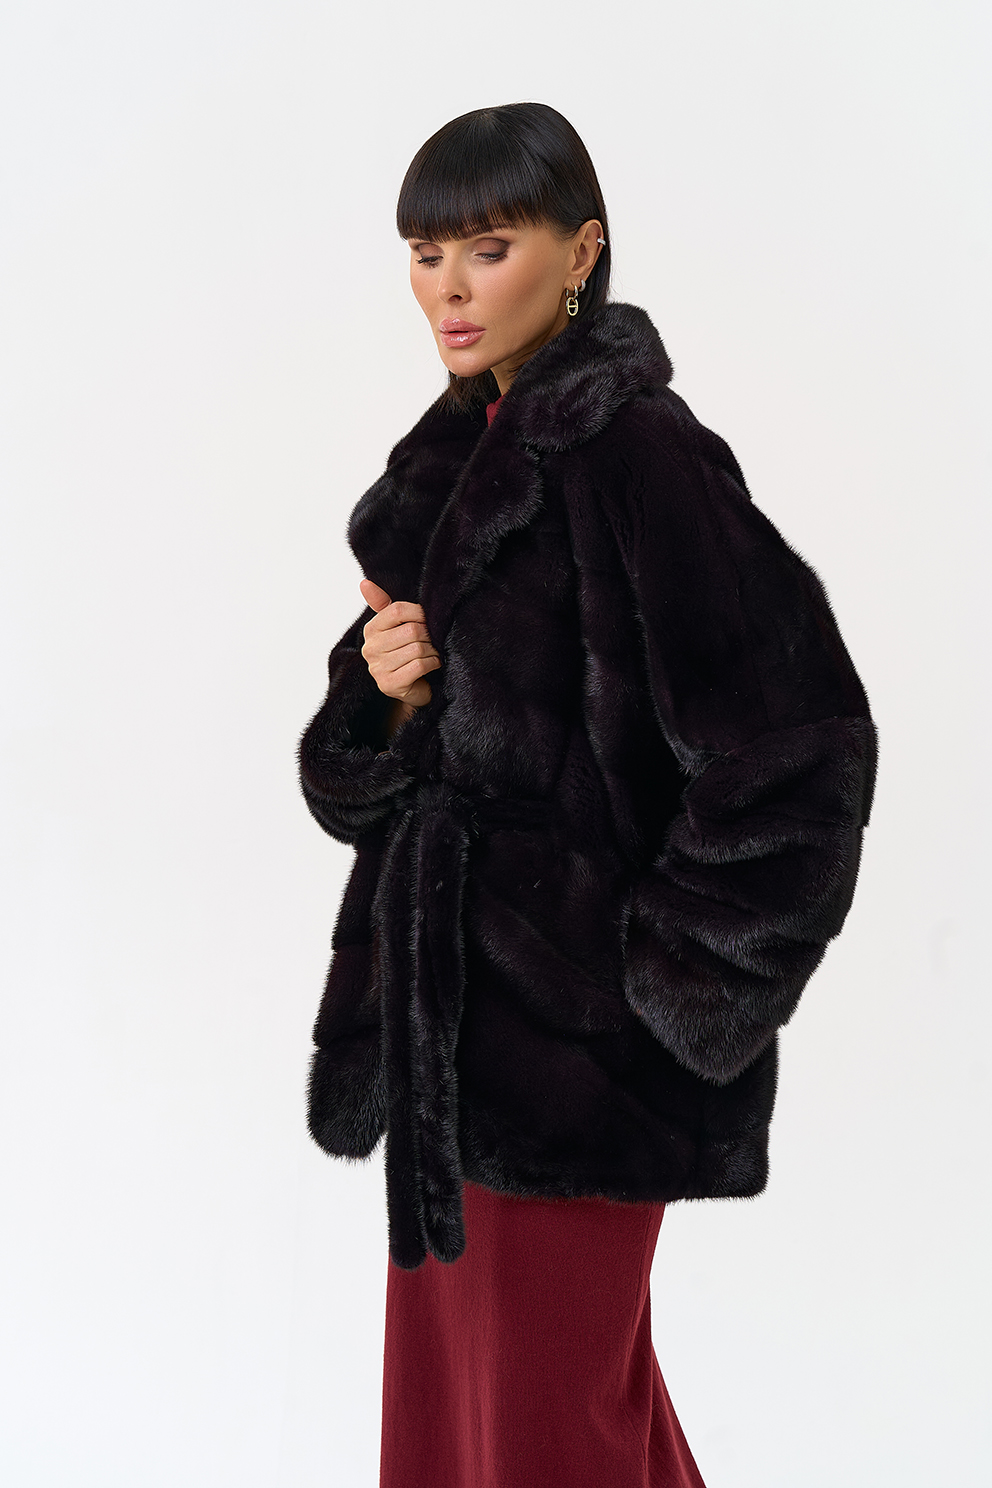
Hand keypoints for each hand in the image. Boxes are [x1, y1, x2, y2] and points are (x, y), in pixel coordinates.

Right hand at [359, 577, 440, 710]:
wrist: (412, 687)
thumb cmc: (406, 651)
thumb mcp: (396, 626)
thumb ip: (383, 604)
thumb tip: (364, 583)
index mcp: (371, 630)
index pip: (396, 610)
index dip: (418, 613)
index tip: (426, 620)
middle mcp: (370, 649)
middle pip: (411, 630)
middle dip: (428, 635)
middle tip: (432, 641)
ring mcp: (378, 669)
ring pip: (417, 649)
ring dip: (432, 651)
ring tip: (432, 653)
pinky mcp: (389, 685)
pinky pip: (419, 666)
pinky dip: (433, 663)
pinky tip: (433, 664)